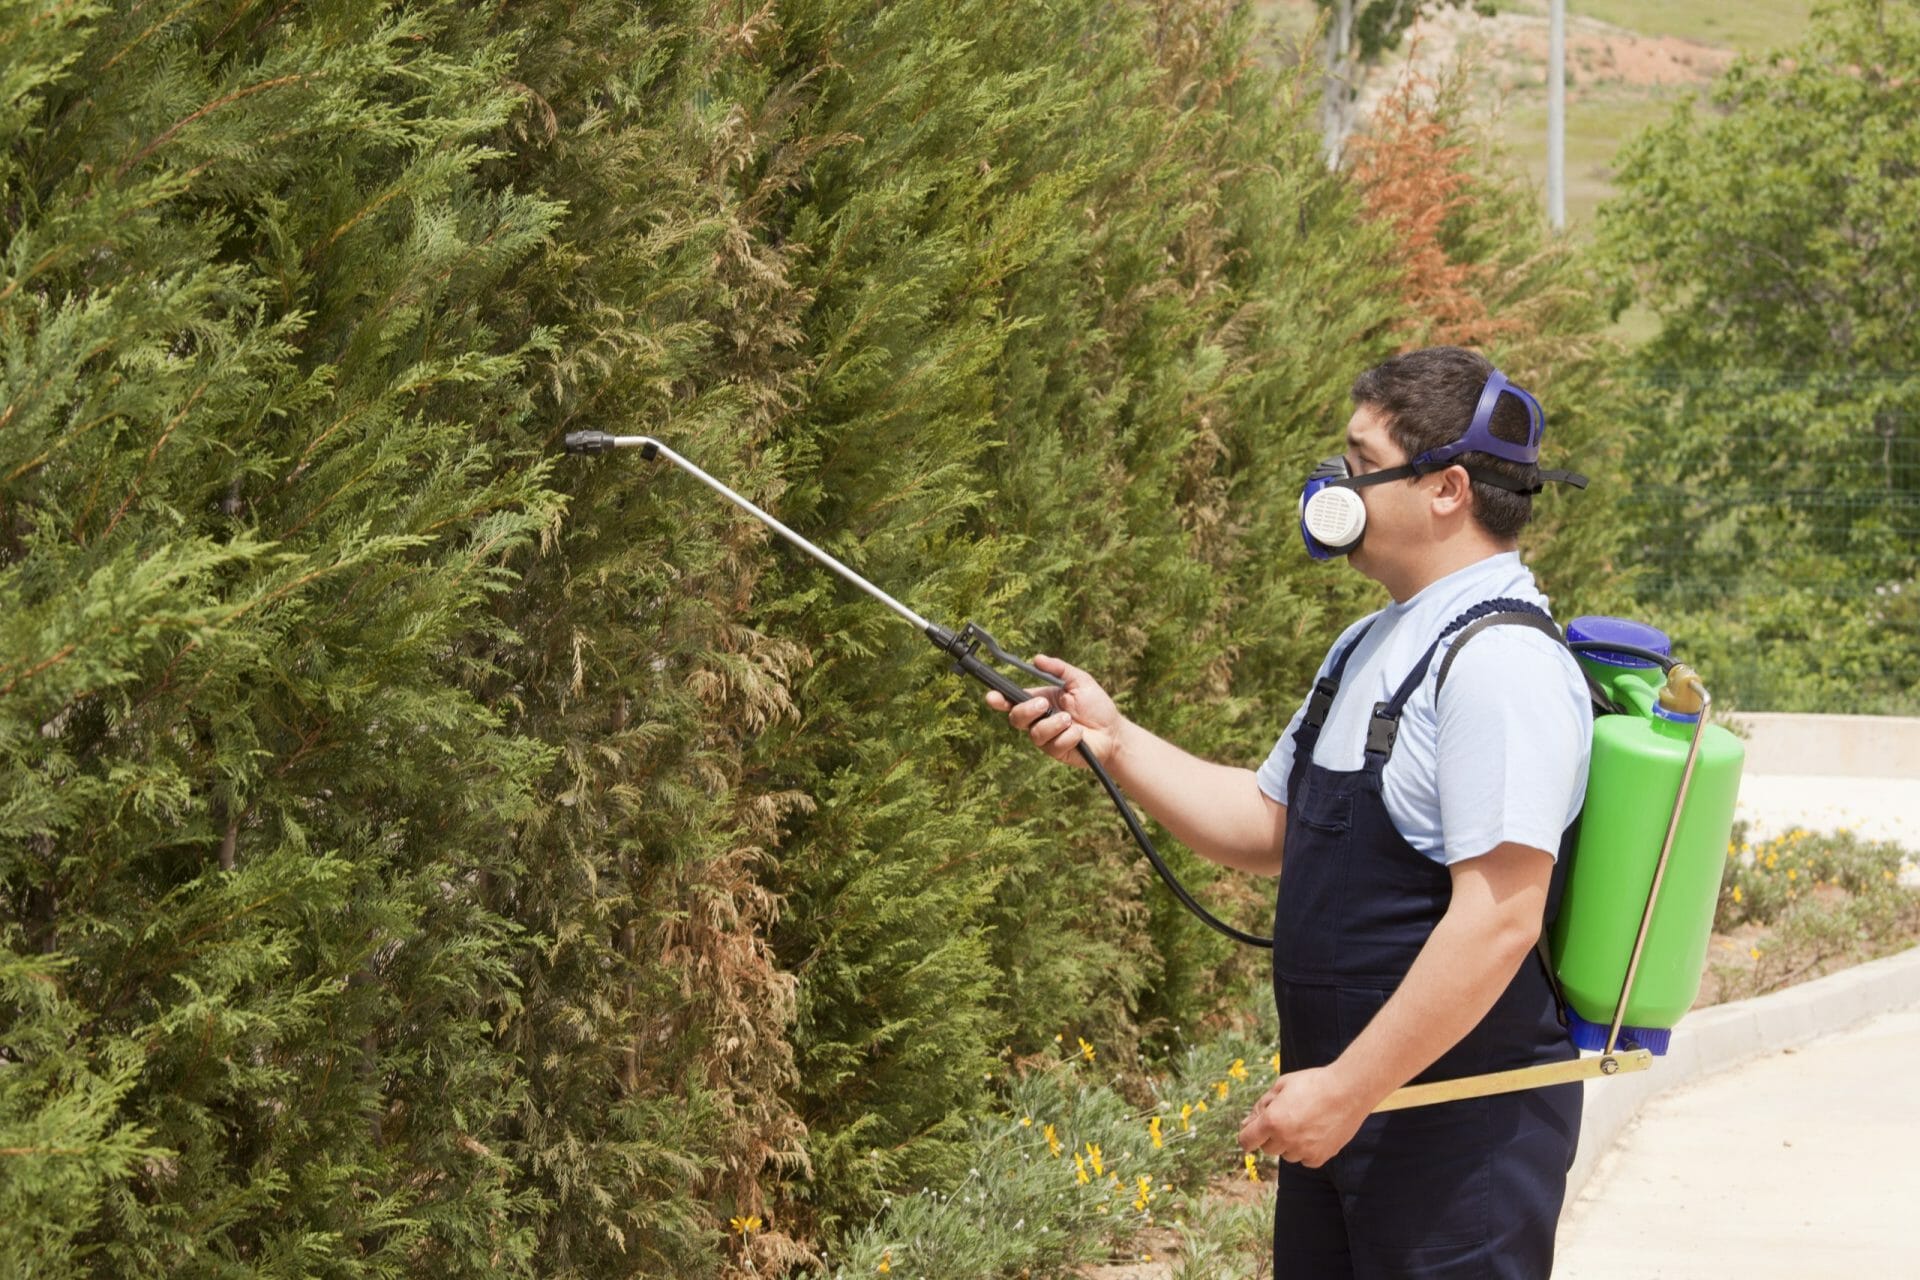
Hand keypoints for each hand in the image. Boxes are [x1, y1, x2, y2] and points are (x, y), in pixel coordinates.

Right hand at [983, 654, 1123, 768]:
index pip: (1013, 700)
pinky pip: (1053, 745)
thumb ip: (1059, 669)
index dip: (999, 699)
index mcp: (1039, 700)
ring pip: (1034, 733)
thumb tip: (1037, 659)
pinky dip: (1069, 736)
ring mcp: (1046, 738)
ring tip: (1070, 719)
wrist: (1114, 731)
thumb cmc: (1096, 706)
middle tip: (1044, 704)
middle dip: (1027, 710)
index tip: (992, 696)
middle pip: (1016, 718)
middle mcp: (1038, 719)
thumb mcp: (1080, 681)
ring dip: (1052, 724)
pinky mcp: (1056, 752)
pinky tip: (1080, 734)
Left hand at [1237, 1067, 1370, 1168]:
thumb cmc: (1313, 1083)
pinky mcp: (1319, 1157)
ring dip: (1289, 1142)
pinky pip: (1304, 1159)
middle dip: (1271, 1135)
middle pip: (1267, 1148)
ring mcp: (1303, 1151)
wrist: (1349, 1091)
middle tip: (1287, 1116)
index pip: (1246, 1140)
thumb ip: (1260, 1106)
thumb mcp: (1281, 1086)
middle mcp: (1286, 1139)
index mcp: (1272, 1121)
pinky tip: (1316, 1131)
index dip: (1247, 1135)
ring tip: (1305, 1121)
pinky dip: (1306, 1149)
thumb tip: (1245, 1124)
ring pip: (1286, 1154)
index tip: (1253, 1130)